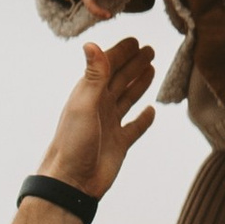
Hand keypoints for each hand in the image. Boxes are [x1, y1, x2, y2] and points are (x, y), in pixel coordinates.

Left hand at [39, 35, 158, 200]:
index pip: (107, 66)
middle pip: (120, 79)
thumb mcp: (85, 104)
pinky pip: (135, 127)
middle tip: (150, 50)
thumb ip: (94, 75)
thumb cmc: (73, 143)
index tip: (136, 41)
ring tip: (152, 70)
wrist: (72, 182)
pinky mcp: (119, 144)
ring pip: (128, 98)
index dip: (121, 53)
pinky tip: (151, 111)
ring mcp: (109, 124)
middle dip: (134, 64)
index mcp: (89, 93)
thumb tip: (92, 44)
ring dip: (139, 84)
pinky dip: (144, 119)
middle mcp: (99, 106)